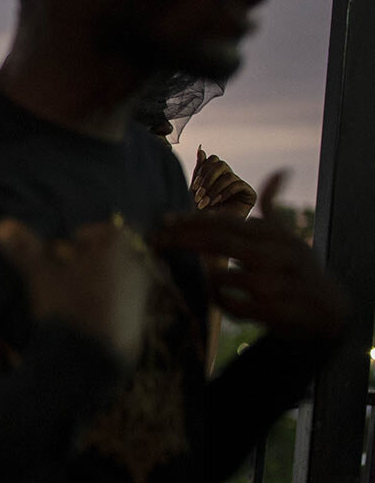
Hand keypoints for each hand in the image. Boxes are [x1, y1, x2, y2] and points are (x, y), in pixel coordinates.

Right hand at [0, 215, 152, 366]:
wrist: (93, 356)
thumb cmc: (67, 304)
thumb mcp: (40, 274)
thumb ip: (24, 249)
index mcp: (116, 246)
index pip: (103, 231)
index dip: (83, 238)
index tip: (62, 253)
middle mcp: (135, 266)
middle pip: (111, 256)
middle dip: (88, 261)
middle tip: (64, 274)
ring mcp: (140, 294)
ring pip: (116, 279)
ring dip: (96, 283)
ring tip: (72, 298)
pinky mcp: (139, 320)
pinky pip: (121, 303)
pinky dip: (105, 305)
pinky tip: (85, 318)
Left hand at [156, 172, 349, 341]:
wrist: (328, 308)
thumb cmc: (295, 267)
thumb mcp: (287, 235)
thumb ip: (273, 207)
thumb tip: (280, 171)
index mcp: (274, 235)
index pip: (228, 221)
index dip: (194, 220)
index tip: (164, 221)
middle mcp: (276, 255)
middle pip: (220, 242)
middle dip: (183, 240)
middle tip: (155, 241)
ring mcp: (275, 284)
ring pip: (222, 277)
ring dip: (208, 278)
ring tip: (210, 278)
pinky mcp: (273, 311)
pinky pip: (231, 306)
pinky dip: (221, 302)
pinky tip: (221, 297)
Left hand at [192, 147, 256, 220]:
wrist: (209, 235)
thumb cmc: (198, 216)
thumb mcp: (195, 191)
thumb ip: (199, 171)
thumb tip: (201, 149)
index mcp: (216, 176)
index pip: (213, 160)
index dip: (203, 170)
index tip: (194, 187)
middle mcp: (230, 178)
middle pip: (220, 163)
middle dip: (207, 179)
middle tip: (198, 195)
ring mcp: (240, 186)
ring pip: (227, 175)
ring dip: (213, 189)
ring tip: (206, 203)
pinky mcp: (249, 195)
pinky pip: (238, 184)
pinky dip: (224, 193)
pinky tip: (217, 203)